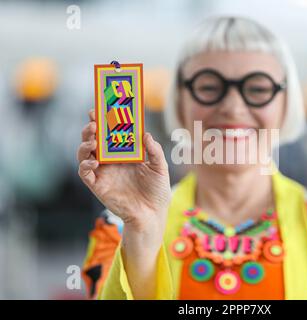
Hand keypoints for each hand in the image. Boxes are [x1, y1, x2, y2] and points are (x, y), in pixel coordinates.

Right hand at [77, 109, 170, 235]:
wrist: (152, 214)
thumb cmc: (157, 191)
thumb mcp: (160, 167)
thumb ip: (154, 151)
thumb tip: (146, 134)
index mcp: (125, 154)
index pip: (111, 134)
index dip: (105, 121)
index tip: (101, 109)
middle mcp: (112, 161)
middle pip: (94, 140)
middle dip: (91, 129)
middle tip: (94, 123)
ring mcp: (103, 173)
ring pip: (85, 154)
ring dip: (85, 145)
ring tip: (93, 141)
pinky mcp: (98, 186)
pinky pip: (85, 173)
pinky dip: (85, 165)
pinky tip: (93, 162)